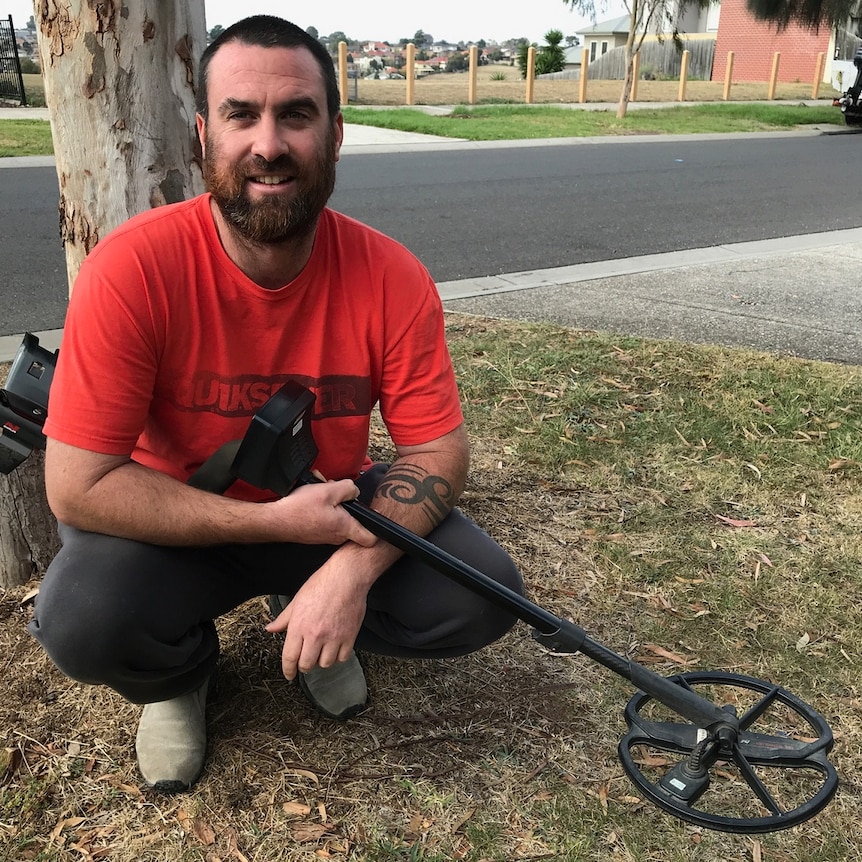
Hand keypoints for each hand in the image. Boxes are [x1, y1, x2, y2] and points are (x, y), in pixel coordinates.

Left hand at [265, 556, 367, 678]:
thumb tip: (270, 629)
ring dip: (321, 661)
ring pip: (325, 664)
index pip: (289, 657)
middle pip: (306, 664)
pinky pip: (342, 658)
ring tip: (321, 652)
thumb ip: (283, 619)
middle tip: (305, 660)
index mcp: (299, 626)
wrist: (347, 577)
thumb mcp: (297, 600)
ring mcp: (333, 637)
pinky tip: (335, 648)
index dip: (288, 670)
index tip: (289, 675)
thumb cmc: (322, 584)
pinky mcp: (349, 636)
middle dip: (304, 666)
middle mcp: (315, 634)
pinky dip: (338, 656)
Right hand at [268, 479, 376, 546]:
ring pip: (338, 515)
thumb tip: (355, 491)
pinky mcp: (316, 532)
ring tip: (320, 488)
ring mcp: (326, 536)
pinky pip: (326, 517)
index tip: (376, 516)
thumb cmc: (300, 509)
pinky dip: (322, 505)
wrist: (275, 521)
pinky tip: (312, 495)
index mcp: (345, 528)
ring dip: (332, 501)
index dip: (377, 528)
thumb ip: (348, 489)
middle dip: (347, 502)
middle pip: (353, 519)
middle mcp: (337, 536)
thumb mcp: (328, 490)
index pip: (371, 539)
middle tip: (335, 490)